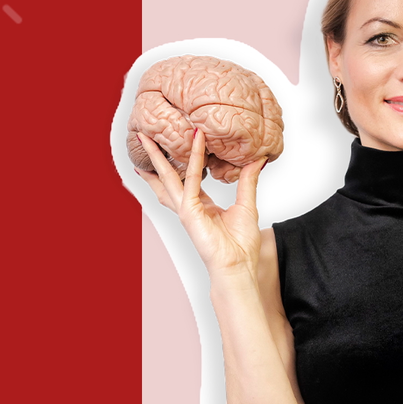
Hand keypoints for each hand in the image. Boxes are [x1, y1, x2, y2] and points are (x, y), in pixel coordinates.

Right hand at [130, 129, 264, 279]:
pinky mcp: (189, 212)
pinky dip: (193, 159)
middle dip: (155, 157)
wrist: (238, 267)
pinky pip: (191, 179)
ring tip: (147, 137)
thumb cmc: (241, 246)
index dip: (184, 160)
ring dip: (157, 156)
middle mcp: (189, 206)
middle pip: (167, 176)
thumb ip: (248, 181)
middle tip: (145, 136)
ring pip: (168, 176)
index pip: (187, 179)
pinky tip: (196, 140)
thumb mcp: (247, 205)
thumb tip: (257, 161)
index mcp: (201, 206)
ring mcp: (185, 209)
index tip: (182, 142)